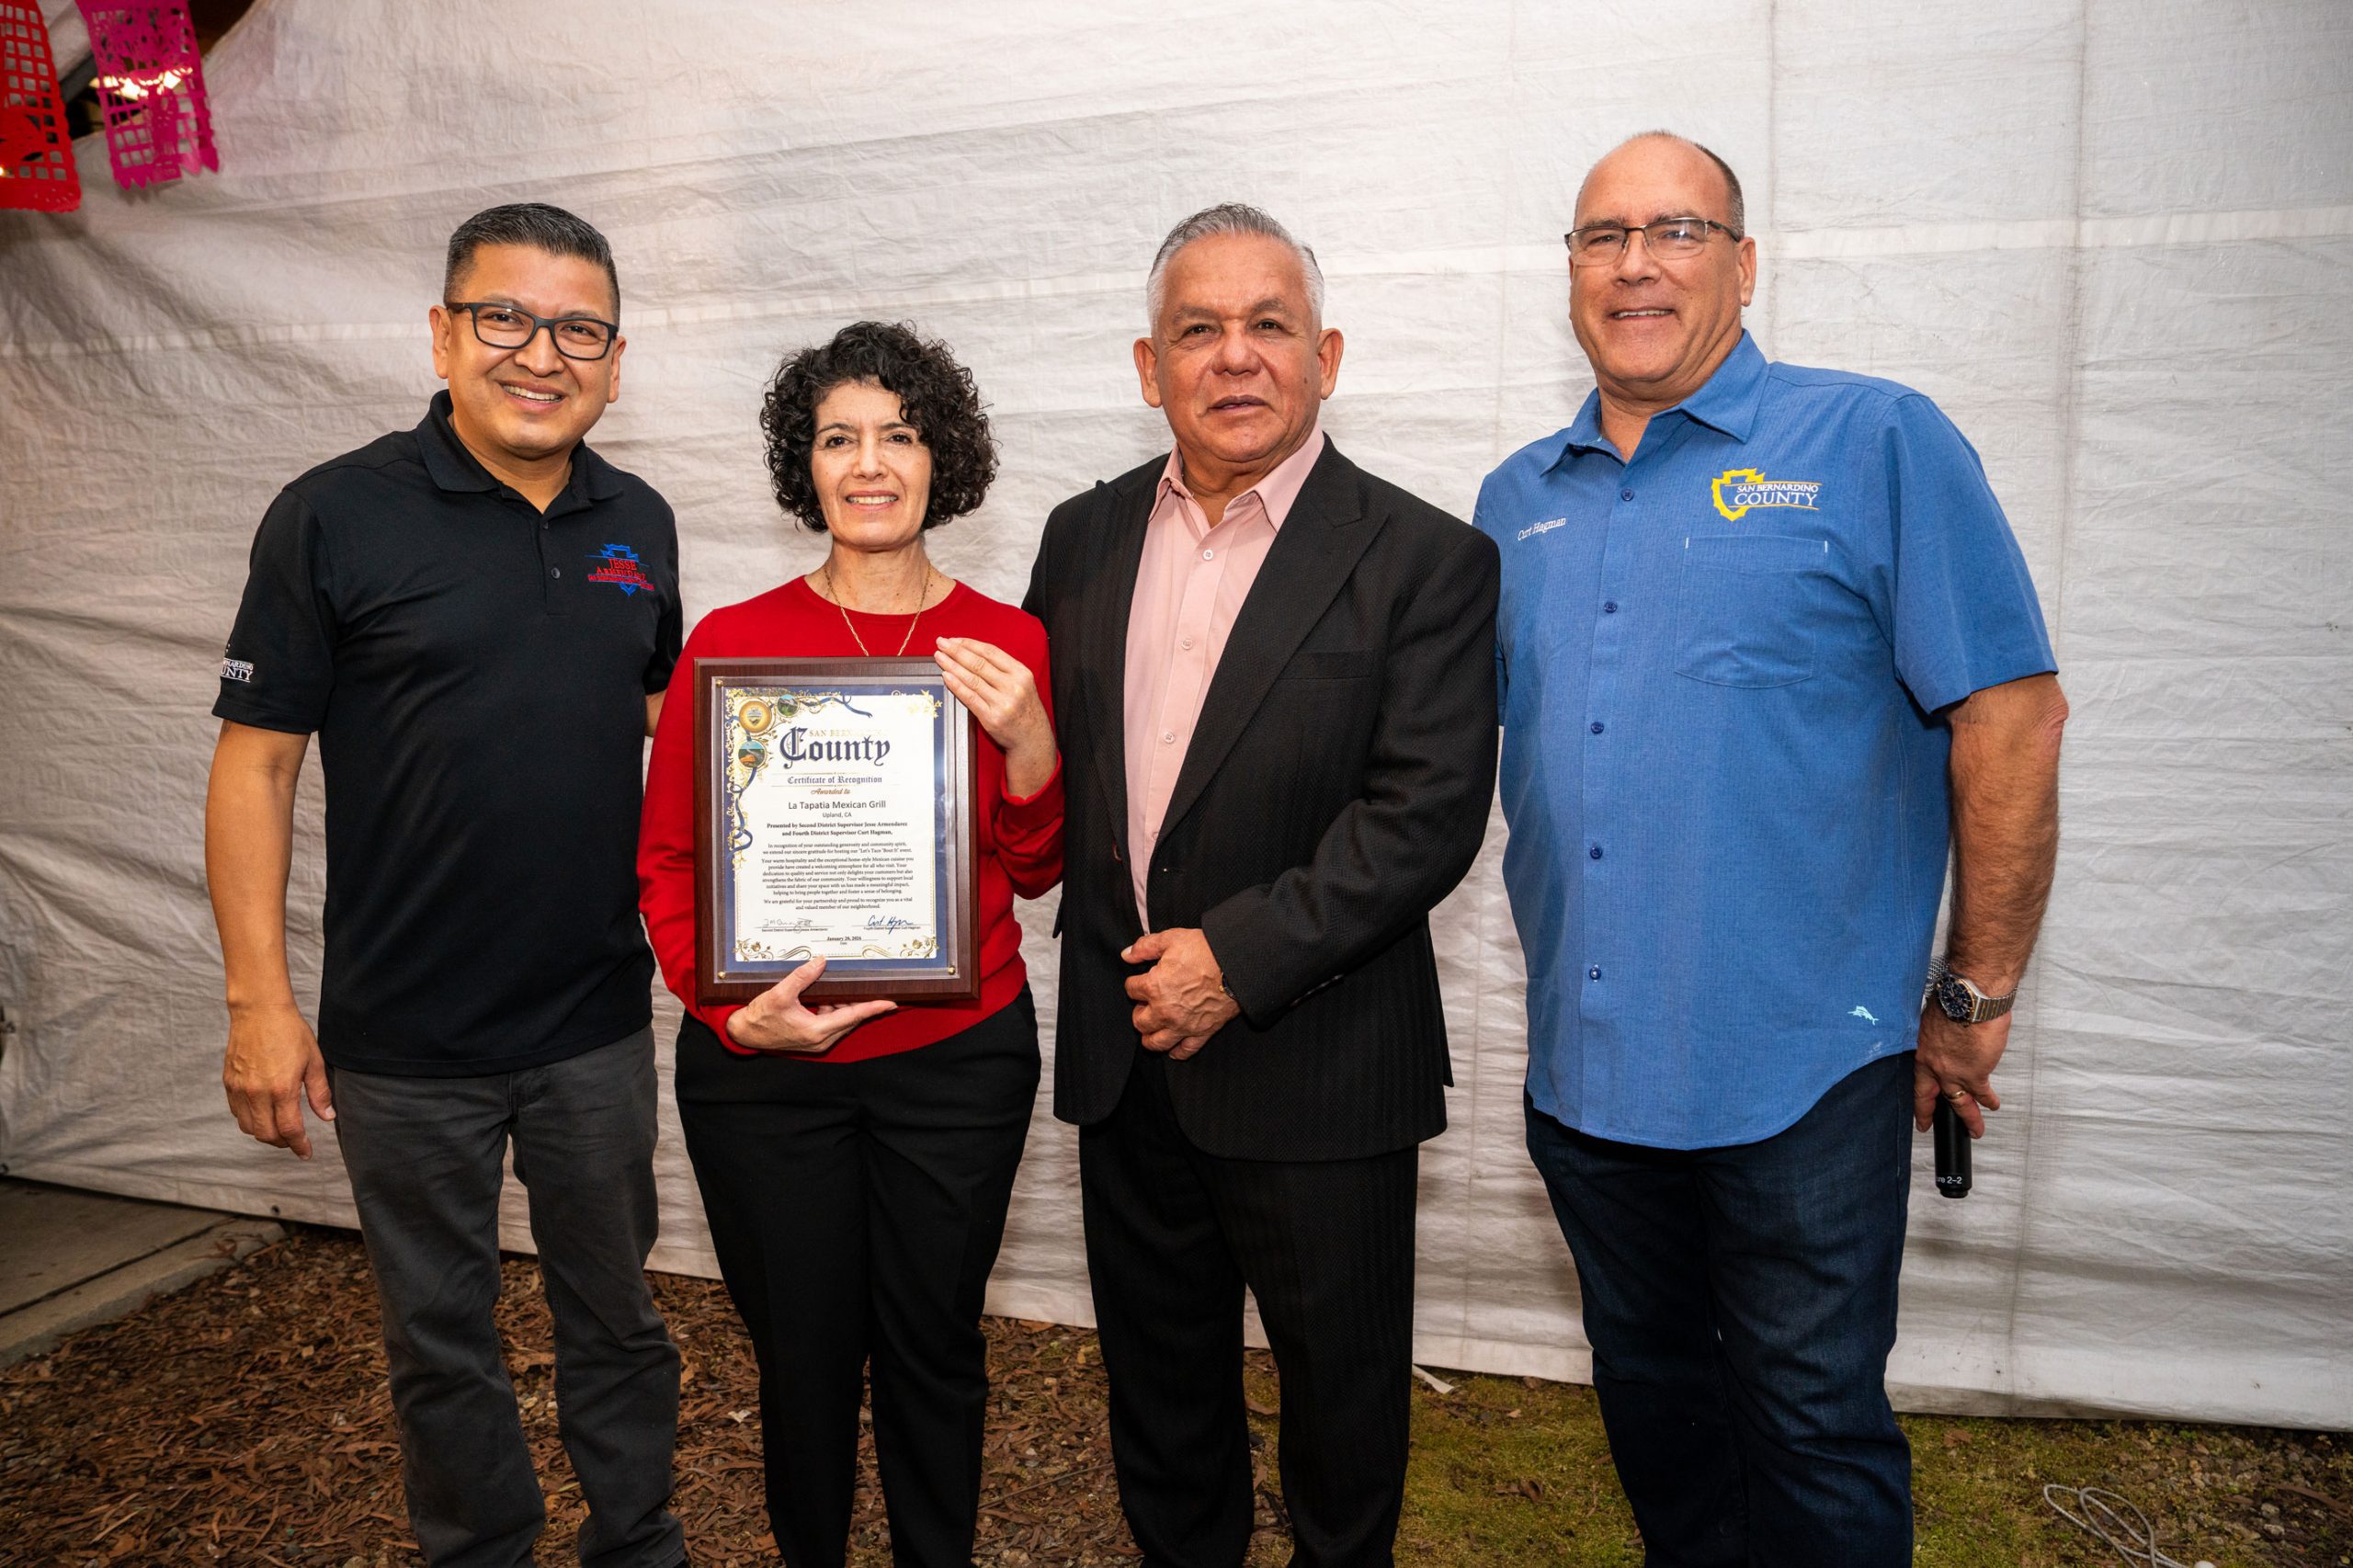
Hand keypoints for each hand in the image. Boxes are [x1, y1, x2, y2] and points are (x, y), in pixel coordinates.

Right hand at [223, 1001, 332, 1158]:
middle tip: (295, 1140)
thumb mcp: (314, 1061)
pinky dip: (250, 1120)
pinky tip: (263, 1113)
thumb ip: (319, 1093)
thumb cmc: (290, 1033)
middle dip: (283, 1143)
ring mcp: (240, 1089)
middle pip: (266, 1135)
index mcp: (282, 1089)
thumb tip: (327, 1117)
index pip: (290, 1130)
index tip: (306, 1153)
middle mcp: (257, 1093)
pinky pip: (237, 1113)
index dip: (299, 1146)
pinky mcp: (228, 1083)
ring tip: (279, 1128)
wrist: (259, 1011)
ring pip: (248, 1128)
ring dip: (265, 1134)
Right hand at [724, 957, 896, 1053]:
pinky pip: (830, 1023)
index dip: (873, 1008)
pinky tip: (821, 997)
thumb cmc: (759, 1017)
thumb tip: (821, 961)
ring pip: (840, 1021)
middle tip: (864, 984)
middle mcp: (820, 1040)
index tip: (890, 1003)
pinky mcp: (812, 1040)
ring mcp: (817, 1042)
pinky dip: (830, 1010)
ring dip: (840, 1005)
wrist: (744, 1033)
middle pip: (849, 1019)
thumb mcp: (779, 994)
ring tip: (831, 988)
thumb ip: (802, 976)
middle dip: (855, 1001)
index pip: (852, 1017)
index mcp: (816, 1031)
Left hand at [934, 637, 1056, 796]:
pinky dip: (956, 686)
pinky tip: (946, 676)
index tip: (954, 640)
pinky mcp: (992, 718)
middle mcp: (1013, 686)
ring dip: (952, 666)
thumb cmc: (1024, 709)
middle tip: (941, 643)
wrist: (1032, 739)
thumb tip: (971, 653)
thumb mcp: (1022, 683)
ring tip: (939, 657)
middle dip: (956, 651)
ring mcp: (1003, 703)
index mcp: (1021, 673)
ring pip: (972, 679)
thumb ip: (1003, 669)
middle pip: (979, 664)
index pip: (991, 652)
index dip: (969, 644)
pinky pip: (970, 698)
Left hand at [1121, 928, 1238, 1060]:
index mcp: (1154, 987)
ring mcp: (1183, 1025)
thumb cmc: (1207, 951)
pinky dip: (1176, 1052)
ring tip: (1152, 1028)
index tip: (1140, 980)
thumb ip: (1145, 947)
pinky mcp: (1201, 1033)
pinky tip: (1172, 1049)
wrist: (1237, 965)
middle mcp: (1165, 1011)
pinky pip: (1185, 1050)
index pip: (1131, 989)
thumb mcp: (1171, 939)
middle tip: (1144, 1005)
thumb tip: (1127, 955)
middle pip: (1139, 1021)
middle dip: (1139, 1012)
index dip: (1134, 983)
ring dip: (1150, 1037)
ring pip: (1156, 1042)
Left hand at [1913, 1006, 2010, 1136]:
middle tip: (1927, 1126)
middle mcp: (1934, 1065)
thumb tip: (1946, 1040)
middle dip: (1928, 1113)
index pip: (1915, 1079)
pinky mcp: (1976, 1074)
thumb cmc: (1955, 1001)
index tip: (1913, 1105)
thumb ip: (1938, 1036)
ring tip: (1975, 1129)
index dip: (1914, 1095)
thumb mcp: (1934, 1020)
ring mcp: (1954, 1073)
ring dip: (1969, 1117)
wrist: (1972, 999)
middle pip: (1929, 1095)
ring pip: (1959, 1102)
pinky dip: (1989, 1100)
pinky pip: (1982, 1094)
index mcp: (1922, 1050)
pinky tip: (1993, 1104)